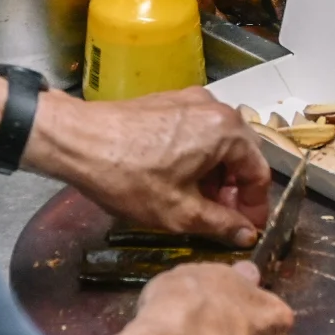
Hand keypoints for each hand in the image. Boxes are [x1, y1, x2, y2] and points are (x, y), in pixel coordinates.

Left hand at [26, 86, 271, 246]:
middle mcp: (214, 108)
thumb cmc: (127, 175)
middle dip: (233, 191)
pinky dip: (195, 159)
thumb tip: (246, 234)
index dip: (254, 207)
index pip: (258, 173)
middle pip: (240, 155)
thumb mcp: (180, 213)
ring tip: (195, 204)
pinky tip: (175, 181)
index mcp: (226, 130)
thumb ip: (221, 224)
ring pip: (217, 144)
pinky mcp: (166, 102)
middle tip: (221, 220)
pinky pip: (195, 133)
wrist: (76, 141)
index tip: (246, 228)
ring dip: (214, 176)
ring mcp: (189, 101)